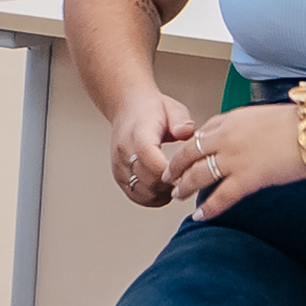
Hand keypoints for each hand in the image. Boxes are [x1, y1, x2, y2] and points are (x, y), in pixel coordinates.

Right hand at [105, 89, 203, 210]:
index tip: (185, 173)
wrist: (128, 108)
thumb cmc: (152, 110)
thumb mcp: (173, 108)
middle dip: (170, 185)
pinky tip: (163, 190)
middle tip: (186, 181)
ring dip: (162, 194)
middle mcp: (125, 151)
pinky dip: (152, 197)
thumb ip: (182, 120)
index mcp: (139, 133)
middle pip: (147, 180)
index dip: (169, 171)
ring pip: (142, 192)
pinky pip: (135, 195)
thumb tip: (187, 132)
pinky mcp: (119, 176)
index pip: (149, 157)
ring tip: (175, 185)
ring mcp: (119, 165)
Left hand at [163, 98, 305, 223]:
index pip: (201, 132)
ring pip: (198, 175)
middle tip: (169, 177)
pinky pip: (220, 197)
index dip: (190, 146)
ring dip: (185, 186)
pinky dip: (208, 208)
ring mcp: (234, 159)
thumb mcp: (265, 116)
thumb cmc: (301, 124)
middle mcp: (227, 137)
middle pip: (190, 153)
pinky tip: (199, 215)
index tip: (185, 155)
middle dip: (176, 167)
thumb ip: (248, 126)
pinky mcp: (247, 179)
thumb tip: (245, 136)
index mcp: (232, 119)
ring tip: (178, 194)